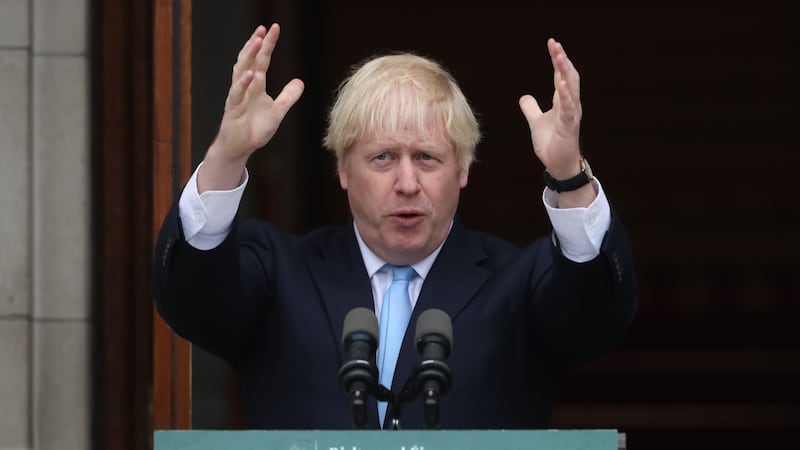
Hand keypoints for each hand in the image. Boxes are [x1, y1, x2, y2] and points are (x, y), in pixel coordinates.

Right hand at [200, 23, 303, 191]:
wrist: (240, 147)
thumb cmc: (255, 129)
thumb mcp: (277, 111)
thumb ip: (288, 97)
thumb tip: (300, 81)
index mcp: (256, 85)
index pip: (262, 60)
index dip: (268, 45)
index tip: (274, 28)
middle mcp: (245, 86)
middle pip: (250, 60)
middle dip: (257, 44)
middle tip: (264, 29)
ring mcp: (237, 96)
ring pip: (241, 71)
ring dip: (248, 56)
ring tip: (257, 41)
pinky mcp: (232, 109)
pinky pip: (236, 93)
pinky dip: (242, 83)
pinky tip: (249, 74)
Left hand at [519, 38, 581, 179]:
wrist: (558, 165)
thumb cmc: (552, 143)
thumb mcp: (536, 122)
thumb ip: (531, 109)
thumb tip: (524, 96)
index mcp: (563, 102)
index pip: (561, 75)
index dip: (557, 60)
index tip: (552, 44)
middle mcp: (570, 105)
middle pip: (568, 76)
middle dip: (562, 60)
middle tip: (555, 44)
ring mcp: (571, 115)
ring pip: (571, 88)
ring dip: (565, 71)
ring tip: (559, 56)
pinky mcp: (569, 127)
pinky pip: (569, 108)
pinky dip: (566, 95)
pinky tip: (562, 83)